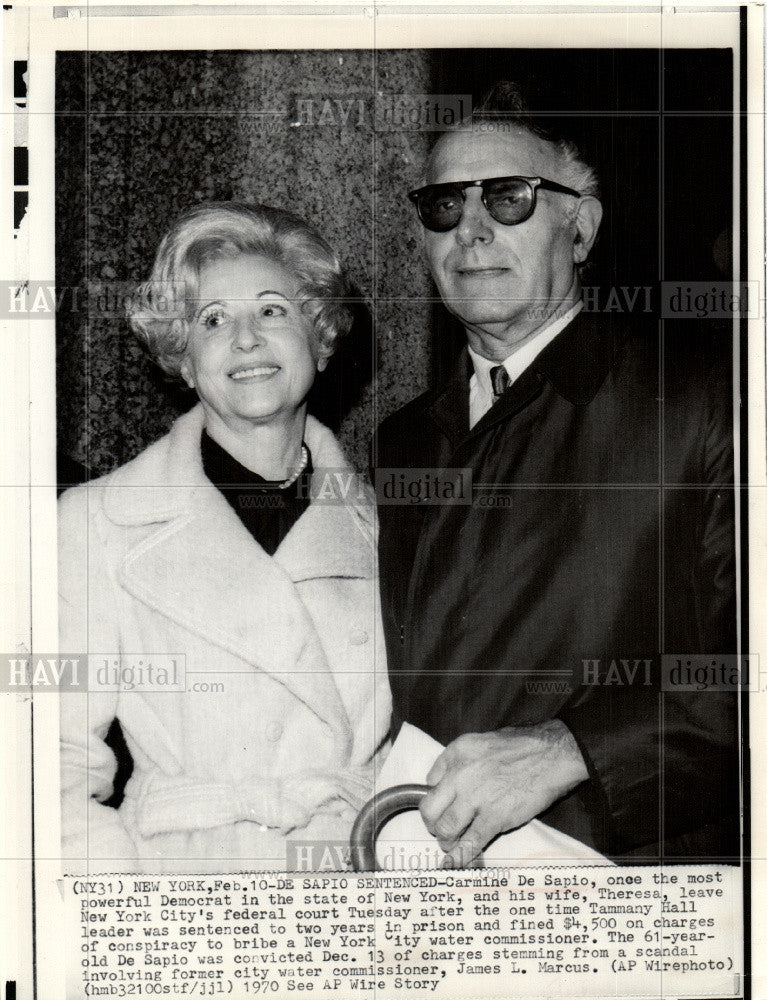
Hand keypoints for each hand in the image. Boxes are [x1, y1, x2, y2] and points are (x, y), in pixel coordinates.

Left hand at [419, 720, 588, 867]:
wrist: (553, 754)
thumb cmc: (523, 746)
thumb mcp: (483, 741)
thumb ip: (463, 760)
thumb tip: (450, 781)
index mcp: (457, 752)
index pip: (430, 781)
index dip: (436, 797)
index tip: (442, 806)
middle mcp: (461, 774)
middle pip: (430, 809)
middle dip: (433, 823)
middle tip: (442, 828)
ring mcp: (476, 797)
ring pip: (446, 829)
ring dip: (446, 841)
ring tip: (453, 844)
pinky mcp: (495, 817)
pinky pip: (470, 843)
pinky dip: (461, 856)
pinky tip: (458, 862)